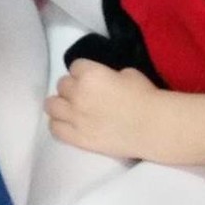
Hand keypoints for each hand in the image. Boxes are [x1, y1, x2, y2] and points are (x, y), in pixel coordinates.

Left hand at [46, 60, 163, 159]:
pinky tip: (67, 123)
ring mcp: (75, 117)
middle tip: (83, 94)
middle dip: (72, 87)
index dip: (83, 72)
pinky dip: (58, 123)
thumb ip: (107, 74)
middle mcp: (77, 93)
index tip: (91, 78)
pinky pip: (54, 128)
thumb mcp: (127, 73)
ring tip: (70, 108)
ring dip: (60, 104)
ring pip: (51, 105)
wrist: (153, 127)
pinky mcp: (77, 138)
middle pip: (62, 85)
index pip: (74, 67)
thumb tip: (103, 81)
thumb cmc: (145, 96)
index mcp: (90, 74)